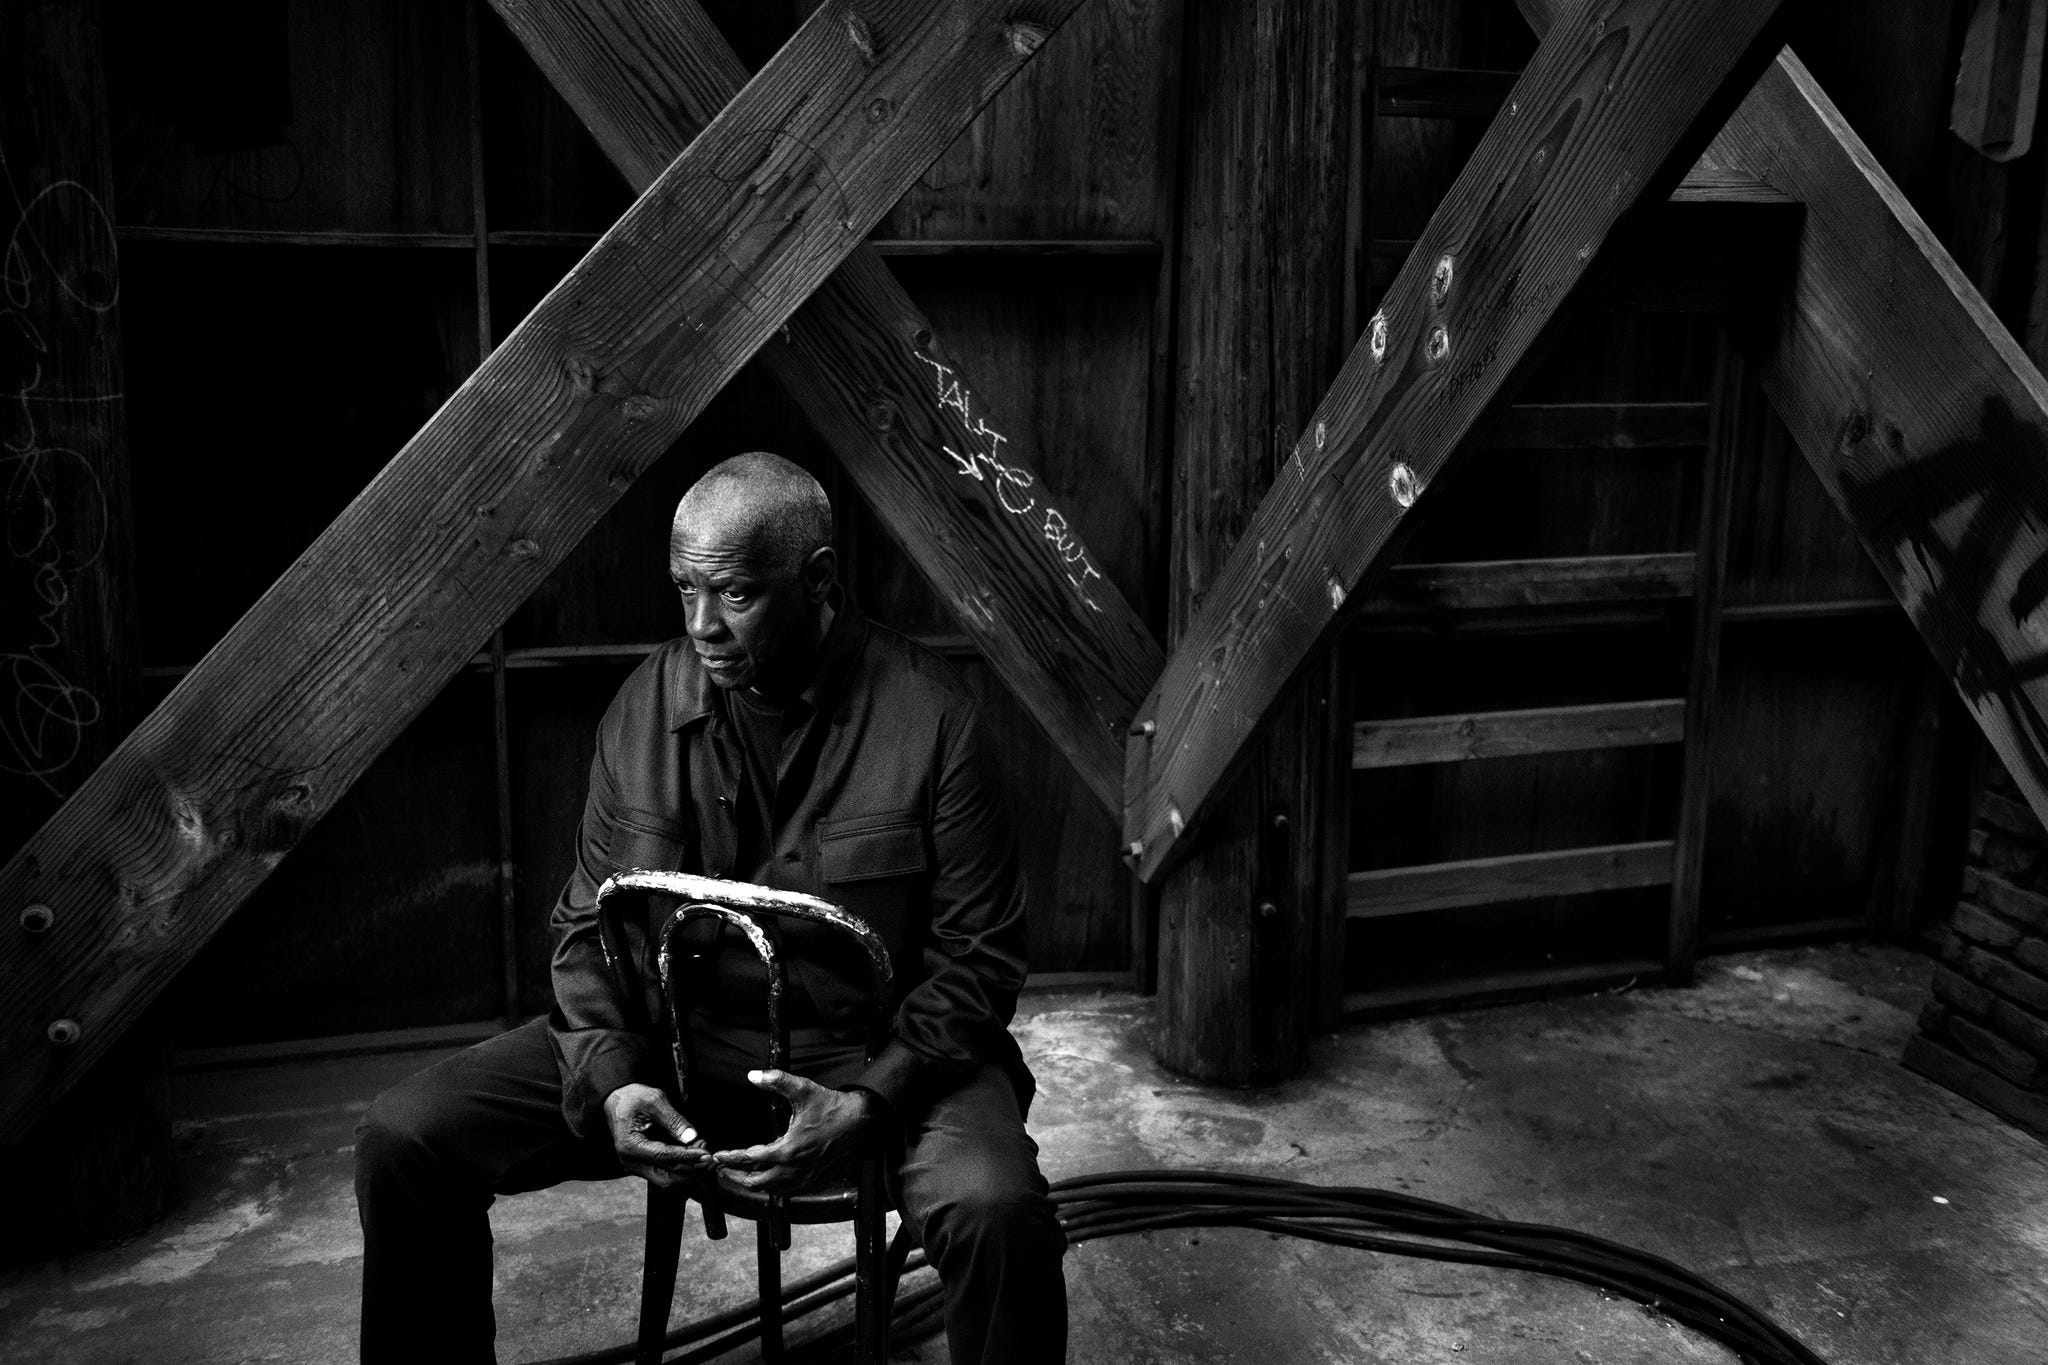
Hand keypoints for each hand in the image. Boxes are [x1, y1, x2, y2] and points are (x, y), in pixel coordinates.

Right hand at [604, 1083, 710, 1187]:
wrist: (618, 1100)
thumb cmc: (633, 1098)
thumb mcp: (655, 1100)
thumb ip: (673, 1120)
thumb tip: (691, 1137)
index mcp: (630, 1146)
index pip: (664, 1158)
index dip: (688, 1157)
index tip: (706, 1153)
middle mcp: (631, 1162)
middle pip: (666, 1179)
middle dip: (691, 1171)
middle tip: (709, 1157)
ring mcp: (636, 1167)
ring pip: (667, 1181)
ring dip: (689, 1172)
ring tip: (704, 1154)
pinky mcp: (644, 1166)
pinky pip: (665, 1174)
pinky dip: (682, 1169)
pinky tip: (695, 1156)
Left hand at [711, 1070, 876, 1193]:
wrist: (863, 1124)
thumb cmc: (833, 1107)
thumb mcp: (804, 1090)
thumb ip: (777, 1081)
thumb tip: (754, 1075)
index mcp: (787, 1149)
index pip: (749, 1158)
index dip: (730, 1157)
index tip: (717, 1155)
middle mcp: (794, 1168)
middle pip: (755, 1182)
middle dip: (736, 1176)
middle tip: (723, 1168)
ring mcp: (805, 1178)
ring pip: (771, 1190)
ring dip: (753, 1183)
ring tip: (742, 1174)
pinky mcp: (815, 1181)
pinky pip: (787, 1191)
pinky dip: (773, 1187)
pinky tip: (769, 1179)